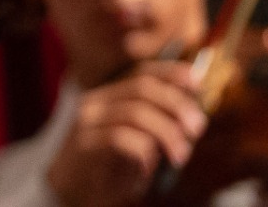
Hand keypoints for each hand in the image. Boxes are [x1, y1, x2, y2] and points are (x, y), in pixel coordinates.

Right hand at [46, 62, 207, 206]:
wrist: (71, 193)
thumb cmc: (110, 170)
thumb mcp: (138, 143)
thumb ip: (157, 126)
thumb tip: (192, 113)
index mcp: (109, 97)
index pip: (141, 73)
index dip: (170, 73)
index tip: (197, 82)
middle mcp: (95, 102)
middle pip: (141, 88)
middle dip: (175, 105)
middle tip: (196, 128)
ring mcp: (87, 122)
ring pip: (134, 112)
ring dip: (166, 133)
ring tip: (180, 156)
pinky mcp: (84, 144)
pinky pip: (120, 138)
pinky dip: (142, 151)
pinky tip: (147, 167)